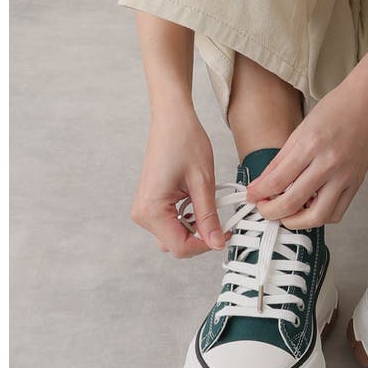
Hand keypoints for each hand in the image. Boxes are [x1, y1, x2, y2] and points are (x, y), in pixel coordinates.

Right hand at [130, 108, 227, 256]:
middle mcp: (142, 214)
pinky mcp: (150, 204)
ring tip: (209, 206)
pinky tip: (197, 202)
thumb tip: (217, 243)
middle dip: (201, 237)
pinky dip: (187, 219)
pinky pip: (169, 223)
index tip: (225, 234)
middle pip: (176, 245)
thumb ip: (209, 216)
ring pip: (173, 236)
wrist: (172, 119)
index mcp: (152, 210)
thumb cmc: (185, 142)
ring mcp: (144, 209)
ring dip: (194, 228)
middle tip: (221, 221)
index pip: (181, 247)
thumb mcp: (203, 182)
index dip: (207, 245)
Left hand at [245, 73, 367, 228]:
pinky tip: (310, 207)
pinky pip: (336, 213)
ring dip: (296, 221)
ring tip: (286, 213)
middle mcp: (329, 163)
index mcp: (311, 145)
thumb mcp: (301, 130)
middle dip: (271, 212)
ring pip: (317, 216)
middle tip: (264, 208)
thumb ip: (280, 160)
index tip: (251, 196)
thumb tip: (262, 184)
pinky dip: (320, 217)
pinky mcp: (356, 183)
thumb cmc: (337, 109)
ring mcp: (345, 176)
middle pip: (293, 202)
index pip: (277, 180)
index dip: (259, 193)